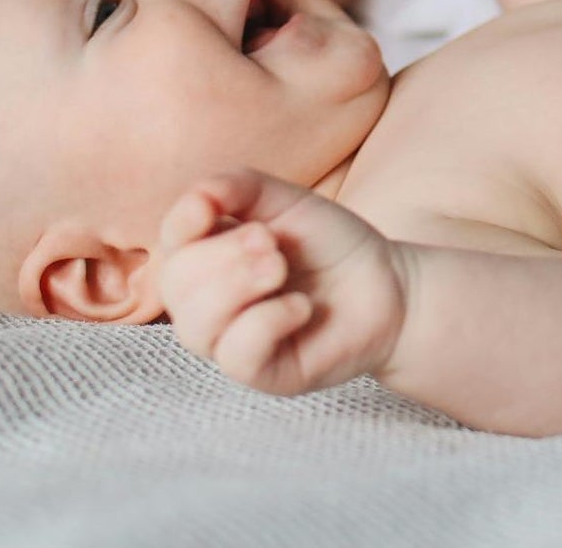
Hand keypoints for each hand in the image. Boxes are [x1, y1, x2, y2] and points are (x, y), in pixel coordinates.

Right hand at [156, 170, 404, 396]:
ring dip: (238, 286)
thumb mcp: (286, 201)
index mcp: (208, 256)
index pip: (170, 242)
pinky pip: (237, 355)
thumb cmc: (331, 244)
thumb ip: (238, 187)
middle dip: (224, 256)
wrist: (391, 285)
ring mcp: (231, 343)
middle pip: (178, 283)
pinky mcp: (261, 374)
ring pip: (196, 326)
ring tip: (280, 268)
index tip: (210, 208)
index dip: (182, 223)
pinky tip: (301, 308)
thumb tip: (197, 197)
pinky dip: (268, 322)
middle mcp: (209, 304)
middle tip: (272, 244)